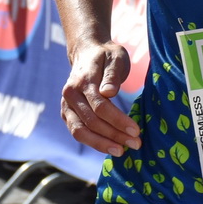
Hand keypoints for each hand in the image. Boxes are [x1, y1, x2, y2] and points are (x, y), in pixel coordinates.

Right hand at [60, 40, 139, 155]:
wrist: (87, 52)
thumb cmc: (106, 55)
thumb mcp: (115, 57)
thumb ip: (112, 75)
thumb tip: (109, 92)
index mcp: (82, 81)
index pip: (100, 106)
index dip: (118, 120)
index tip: (136, 130)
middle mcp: (70, 95)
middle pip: (91, 122)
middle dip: (115, 135)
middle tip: (136, 144)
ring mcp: (66, 106)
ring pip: (80, 132)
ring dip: (102, 144)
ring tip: (122, 151)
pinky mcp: (68, 115)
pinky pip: (78, 132)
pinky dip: (94, 142)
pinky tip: (110, 147)